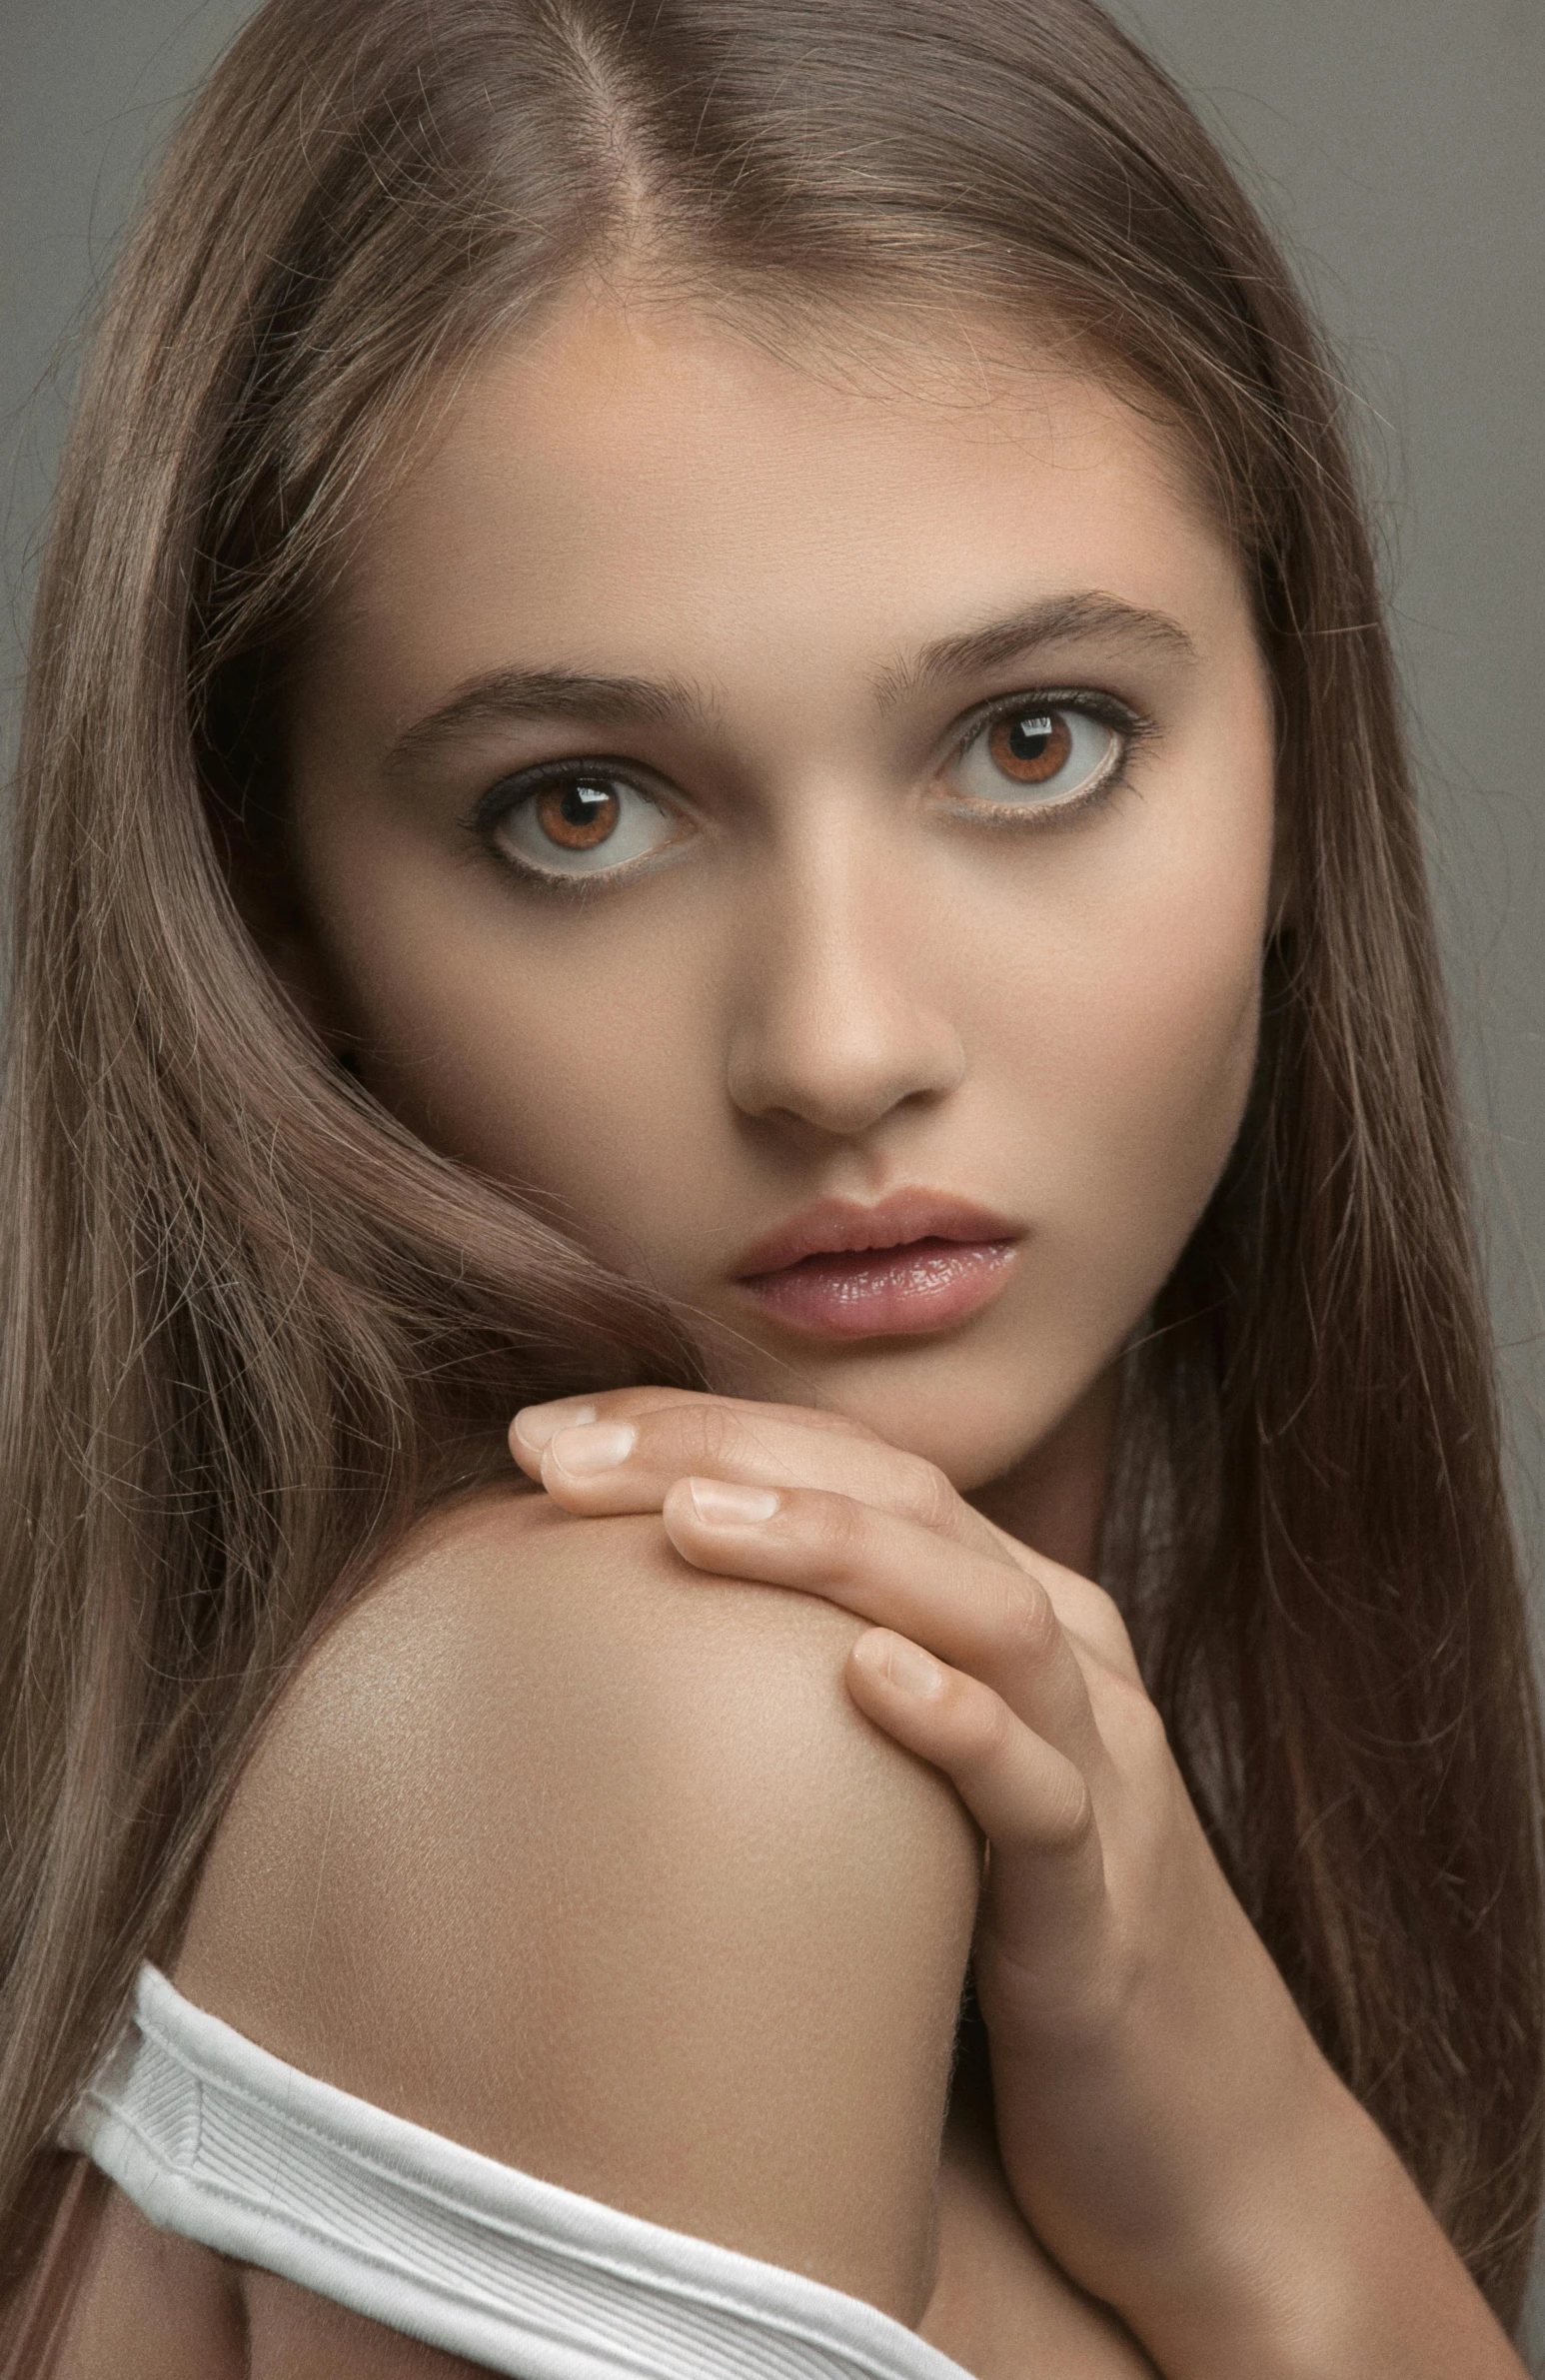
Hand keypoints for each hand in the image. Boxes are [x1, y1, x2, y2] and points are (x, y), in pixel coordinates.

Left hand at [508, 1387, 1525, 2379]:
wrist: (1207, 2151)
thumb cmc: (1012, 1959)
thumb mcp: (904, 1798)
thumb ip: (803, 1710)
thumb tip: (600, 1674)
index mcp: (1007, 1616)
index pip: (848, 1470)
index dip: (697, 1431)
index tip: (541, 1433)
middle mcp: (1064, 1663)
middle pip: (903, 1501)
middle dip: (729, 1456)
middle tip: (558, 1451)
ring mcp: (1104, 1773)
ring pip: (986, 1611)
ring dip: (838, 1551)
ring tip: (691, 1521)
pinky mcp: (1111, 1908)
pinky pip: (1045, 1794)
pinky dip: (963, 1723)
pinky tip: (866, 1676)